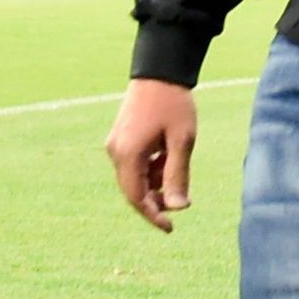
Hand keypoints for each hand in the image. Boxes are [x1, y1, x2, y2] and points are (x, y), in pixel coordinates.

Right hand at [105, 77, 198, 230]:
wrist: (160, 70)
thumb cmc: (173, 104)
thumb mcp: (182, 141)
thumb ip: (178, 175)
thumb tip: (178, 208)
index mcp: (128, 155)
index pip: (136, 198)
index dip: (153, 216)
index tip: (170, 228)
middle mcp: (116, 152)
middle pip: (133, 191)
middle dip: (156, 200)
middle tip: (181, 200)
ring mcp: (116, 144)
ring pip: (134, 178)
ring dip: (155, 183)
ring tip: (177, 168)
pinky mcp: (121, 138)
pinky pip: (133, 165)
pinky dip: (151, 170)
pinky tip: (167, 157)